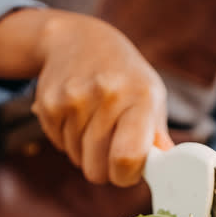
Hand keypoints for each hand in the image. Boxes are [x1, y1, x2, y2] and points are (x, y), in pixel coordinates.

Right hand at [0, 9, 172, 186]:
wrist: (79, 40)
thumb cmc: (125, 76)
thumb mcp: (151, 96)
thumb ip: (157, 136)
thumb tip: (166, 170)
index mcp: (141, 97)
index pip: (128, 157)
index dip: (126, 176)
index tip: (128, 173)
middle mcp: (108, 95)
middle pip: (97, 167)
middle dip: (105, 170)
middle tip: (111, 153)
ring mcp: (74, 98)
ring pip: (77, 158)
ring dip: (86, 153)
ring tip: (95, 125)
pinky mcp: (49, 103)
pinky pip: (59, 145)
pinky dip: (68, 140)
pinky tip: (77, 117)